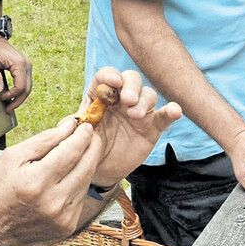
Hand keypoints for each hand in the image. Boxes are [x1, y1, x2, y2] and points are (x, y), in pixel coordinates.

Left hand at [0, 34, 32, 111]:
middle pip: (27, 89)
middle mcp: (27, 65)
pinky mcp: (24, 67)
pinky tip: (11, 97)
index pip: (21, 86)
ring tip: (9, 106)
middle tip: (7, 110)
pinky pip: (25, 83)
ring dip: (19, 98)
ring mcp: (27, 66)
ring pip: (28, 87)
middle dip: (18, 101)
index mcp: (20, 64)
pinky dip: (20, 92)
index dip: (12, 95)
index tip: (1, 99)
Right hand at [0, 116, 101, 245]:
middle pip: (87, 166)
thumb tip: (70, 126)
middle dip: (92, 146)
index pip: (71, 151)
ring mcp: (63, 218)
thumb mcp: (13, 157)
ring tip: (78, 152)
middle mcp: (53, 202)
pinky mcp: (68, 226)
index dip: (83, 135)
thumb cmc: (0, 188)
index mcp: (36, 182)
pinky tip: (68, 176)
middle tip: (89, 134)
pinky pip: (81, 197)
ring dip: (87, 163)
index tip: (86, 125)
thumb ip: (44, 140)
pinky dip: (79, 182)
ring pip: (87, 181)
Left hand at [78, 67, 181, 186]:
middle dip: (131, 86)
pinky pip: (164, 116)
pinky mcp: (152, 127)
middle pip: (131, 80)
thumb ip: (71, 127)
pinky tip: (175, 110)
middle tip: (127, 100)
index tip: (113, 82)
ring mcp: (139, 111)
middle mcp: (121, 99)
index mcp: (101, 96)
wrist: (100, 170)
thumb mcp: (75, 136)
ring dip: (144, 100)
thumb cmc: (87, 147)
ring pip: (148, 94)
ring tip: (135, 114)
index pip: (106, 77)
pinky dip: (171, 111)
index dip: (110, 75)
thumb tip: (69, 122)